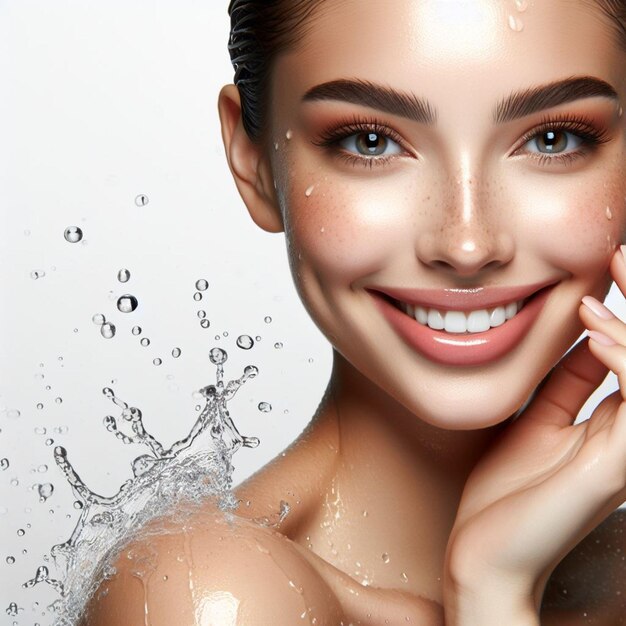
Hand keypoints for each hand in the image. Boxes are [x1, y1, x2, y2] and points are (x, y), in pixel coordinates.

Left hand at [443, 248, 625, 624]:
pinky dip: (624, 361)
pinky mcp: (613, 468)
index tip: (613, 262)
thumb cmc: (505, 494)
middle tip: (623, 253)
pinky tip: (597, 334)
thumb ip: (569, 384)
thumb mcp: (537, 422)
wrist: (485, 554)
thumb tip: (587, 337)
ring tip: (602, 288)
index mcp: (613, 426)